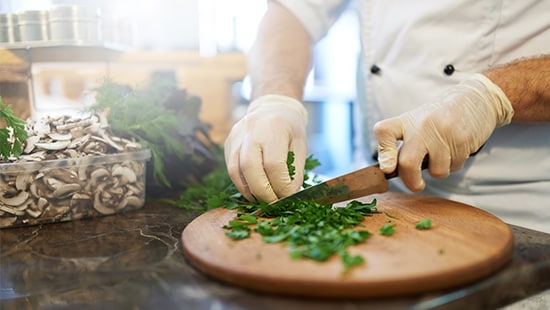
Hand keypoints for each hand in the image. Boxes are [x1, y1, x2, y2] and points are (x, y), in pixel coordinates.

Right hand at [224, 94, 307, 202]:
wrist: (271, 108)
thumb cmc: (289, 128)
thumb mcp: (300, 145)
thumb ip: (295, 170)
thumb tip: (288, 194)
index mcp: (274, 127)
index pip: (273, 164)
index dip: (280, 185)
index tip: (288, 196)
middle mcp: (251, 130)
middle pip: (250, 168)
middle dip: (263, 192)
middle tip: (274, 203)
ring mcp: (236, 136)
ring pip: (235, 170)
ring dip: (249, 191)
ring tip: (262, 200)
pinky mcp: (228, 144)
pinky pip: (231, 168)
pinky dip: (242, 184)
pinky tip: (253, 190)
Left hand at [373, 73, 514, 191]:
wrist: (475, 99)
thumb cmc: (440, 117)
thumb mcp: (417, 122)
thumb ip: (405, 143)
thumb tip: (391, 170)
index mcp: (407, 120)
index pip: (384, 132)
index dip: (383, 153)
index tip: (387, 169)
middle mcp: (422, 125)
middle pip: (407, 162)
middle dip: (411, 181)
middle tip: (416, 185)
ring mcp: (442, 133)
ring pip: (436, 171)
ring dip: (439, 170)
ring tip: (443, 154)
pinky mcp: (462, 141)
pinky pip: (454, 167)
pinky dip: (453, 164)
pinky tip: (456, 148)